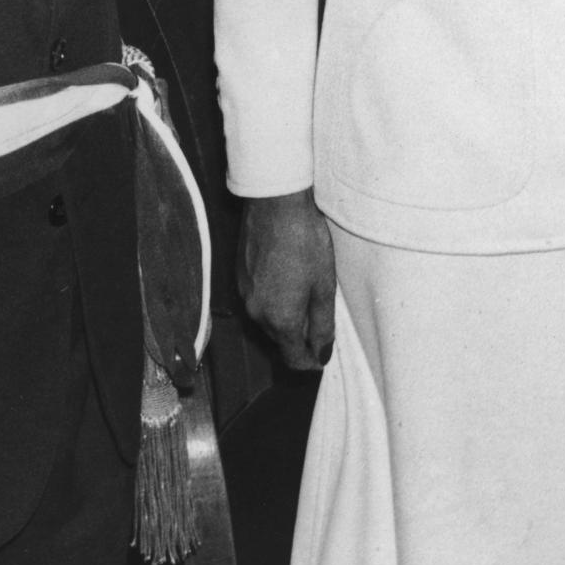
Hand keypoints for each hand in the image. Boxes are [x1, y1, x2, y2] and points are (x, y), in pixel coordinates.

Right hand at [240, 191, 335, 370]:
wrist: (274, 204)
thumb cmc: (304, 241)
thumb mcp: (324, 287)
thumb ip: (323, 326)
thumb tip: (322, 353)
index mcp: (280, 320)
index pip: (294, 359)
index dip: (312, 361)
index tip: (325, 352)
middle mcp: (256, 313)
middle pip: (281, 341)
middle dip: (300, 337)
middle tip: (322, 317)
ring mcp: (244, 294)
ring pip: (268, 321)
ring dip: (287, 317)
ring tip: (307, 292)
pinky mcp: (240, 277)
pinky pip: (258, 301)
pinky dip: (274, 300)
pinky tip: (288, 278)